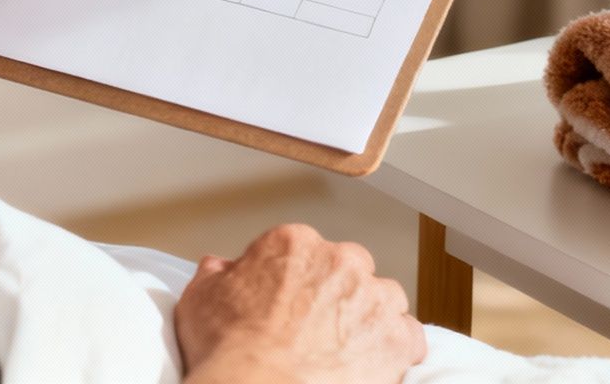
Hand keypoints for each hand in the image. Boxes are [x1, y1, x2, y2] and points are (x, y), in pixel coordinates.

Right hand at [176, 224, 424, 383]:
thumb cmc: (229, 352)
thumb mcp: (200, 299)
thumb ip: (215, 273)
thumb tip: (220, 267)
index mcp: (294, 244)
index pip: (303, 250)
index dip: (293, 280)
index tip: (286, 304)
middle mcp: (340, 261)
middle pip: (348, 269)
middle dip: (336, 294)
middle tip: (313, 330)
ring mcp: (373, 298)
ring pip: (383, 299)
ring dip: (369, 319)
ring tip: (344, 351)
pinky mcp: (397, 338)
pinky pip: (409, 336)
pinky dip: (396, 350)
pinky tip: (371, 366)